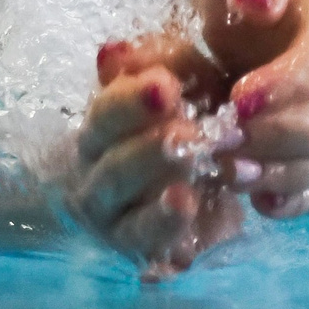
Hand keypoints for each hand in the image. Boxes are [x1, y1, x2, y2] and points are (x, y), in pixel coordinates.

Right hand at [71, 31, 243, 280]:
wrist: (209, 183)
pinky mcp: (146, 256)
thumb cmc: (190, 120)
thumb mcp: (187, 82)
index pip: (107, 114)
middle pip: (114, 168)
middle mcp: (100, 179)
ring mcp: (118, 224)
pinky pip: (152, 255)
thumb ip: (163, 61)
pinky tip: (186, 238)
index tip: (168, 86)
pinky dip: (167, 240)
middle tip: (187, 135)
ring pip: (129, 219)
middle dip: (149, 152)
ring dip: (159, 204)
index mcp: (104, 131)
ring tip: (187, 190)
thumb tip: (113, 52)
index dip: (132, 100)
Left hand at [194, 0, 308, 219]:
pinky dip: (294, 202)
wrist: (305, 42)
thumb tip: (256, 1)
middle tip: (222, 139)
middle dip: (276, 135)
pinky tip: (260, 201)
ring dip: (278, 172)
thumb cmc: (267, 3)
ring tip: (230, 171)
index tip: (238, 99)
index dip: (285, 85)